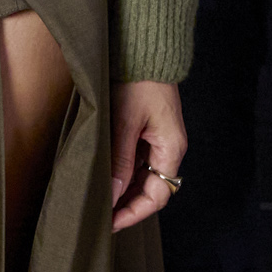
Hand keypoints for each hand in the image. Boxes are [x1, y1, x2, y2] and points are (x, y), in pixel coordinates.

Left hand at [106, 79, 188, 232]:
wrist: (143, 48)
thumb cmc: (139, 81)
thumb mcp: (125, 123)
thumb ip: (120, 161)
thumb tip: (111, 196)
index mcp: (171, 148)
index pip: (157, 195)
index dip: (134, 212)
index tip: (111, 222)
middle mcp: (168, 147)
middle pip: (151, 189)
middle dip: (127, 204)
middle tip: (100, 215)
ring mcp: (158, 138)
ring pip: (143, 176)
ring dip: (124, 189)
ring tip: (99, 199)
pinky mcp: (148, 129)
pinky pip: (138, 160)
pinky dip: (123, 172)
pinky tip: (105, 177)